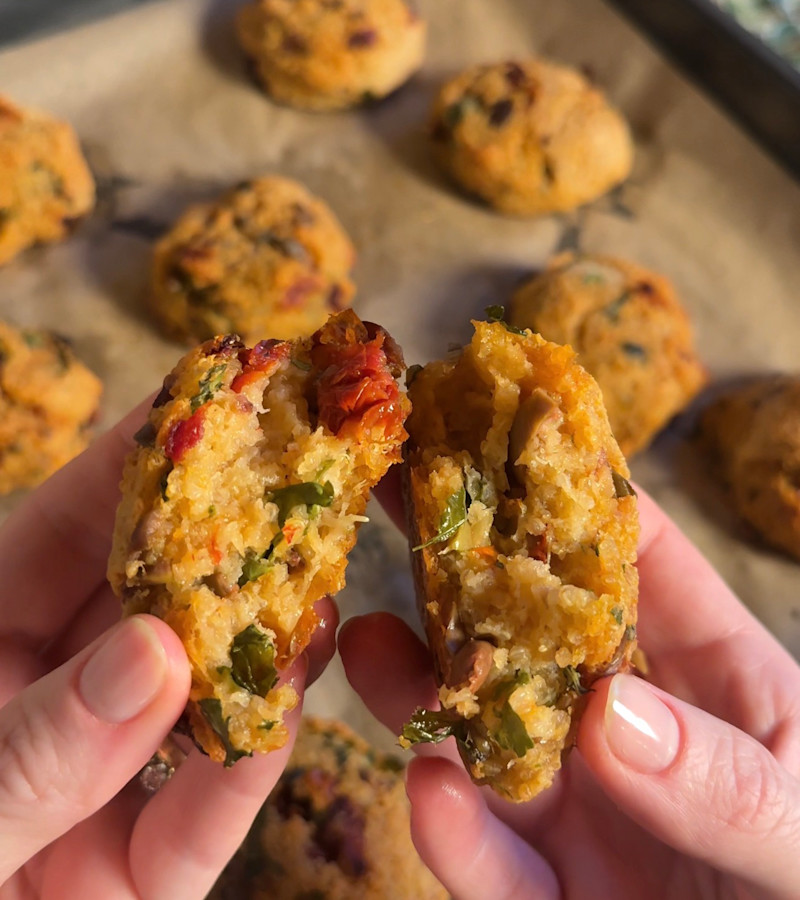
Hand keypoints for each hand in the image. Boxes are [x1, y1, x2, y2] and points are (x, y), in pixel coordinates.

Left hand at [0, 400, 336, 897]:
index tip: (208, 410)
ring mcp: (90, 792)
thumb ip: (26, 752)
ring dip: (251, 657)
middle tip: (291, 500)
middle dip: (216, 555)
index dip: (130, 466)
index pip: (57, 534)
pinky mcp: (129, 880)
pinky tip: (280, 716)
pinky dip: (238, 769)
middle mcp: (37, 707)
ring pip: (186, 708)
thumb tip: (156, 657)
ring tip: (310, 601)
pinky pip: (194, 819)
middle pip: (140, 609)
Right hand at [341, 473, 799, 899]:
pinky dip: (456, 834)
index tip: (503, 431)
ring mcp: (587, 815)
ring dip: (423, 690)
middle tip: (394, 497)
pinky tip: (428, 791)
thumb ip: (727, 779)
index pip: (640, 560)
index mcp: (714, 678)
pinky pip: (495, 866)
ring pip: (486, 737)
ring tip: (365, 642)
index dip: (574, 492)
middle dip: (463, 565)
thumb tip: (609, 713)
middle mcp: (632, 730)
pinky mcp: (552, 897)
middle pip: (536, 631)